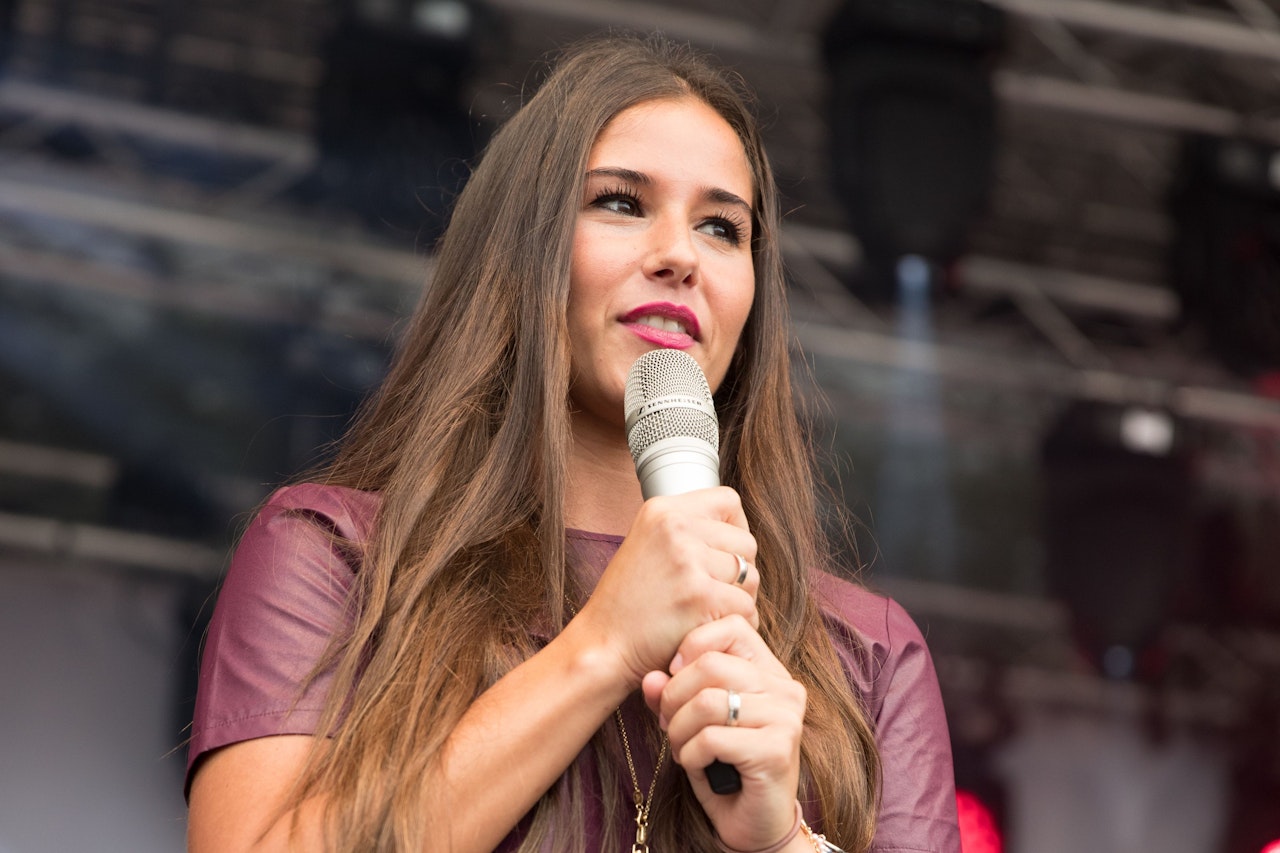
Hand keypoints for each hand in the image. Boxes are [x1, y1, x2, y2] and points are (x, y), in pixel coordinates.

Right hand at [577, 487, 759, 685]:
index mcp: (662, 510)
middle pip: (746, 542)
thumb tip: (736, 531)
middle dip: (740, 572)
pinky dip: (735, 624)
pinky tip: (710, 630)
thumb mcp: (647, 546)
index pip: (728, 501)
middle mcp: (675, 526)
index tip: (722, 556)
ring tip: (710, 613)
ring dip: (740, 600)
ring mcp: (688, 560)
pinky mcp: (700, 595)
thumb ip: (687, 532)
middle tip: (715, 594)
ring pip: (751, 576)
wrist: (602, 646)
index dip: (735, 530)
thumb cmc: (628, 604)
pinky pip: (746, 607)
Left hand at [641, 615, 806, 850]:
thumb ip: (670, 693)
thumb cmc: (723, 765)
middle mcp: (784, 688)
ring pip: (706, 701)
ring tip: (679, 747)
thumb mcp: (692, 721)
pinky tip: (694, 764)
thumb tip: (649, 677)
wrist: (754, 823)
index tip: (674, 677)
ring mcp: (785, 717)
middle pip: (710, 664)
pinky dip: (689, 754)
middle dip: (674, 696)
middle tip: (667, 723)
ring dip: (678, 730)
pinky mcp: (777, 749)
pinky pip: (711, 738)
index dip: (691, 646)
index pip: (732, 626)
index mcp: (769, 671)